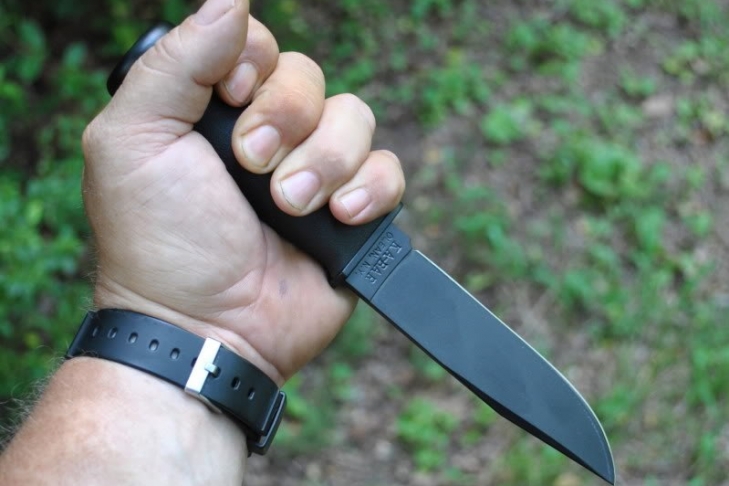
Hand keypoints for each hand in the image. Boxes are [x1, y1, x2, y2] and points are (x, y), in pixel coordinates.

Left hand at [81, 0, 404, 385]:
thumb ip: (177, 61)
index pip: (258, 46)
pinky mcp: (355, 213)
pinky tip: (340, 217)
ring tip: (289, 206)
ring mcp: (315, 173)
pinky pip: (389, 171)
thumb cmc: (159, 241)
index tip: (232, 99)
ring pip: (356, 119)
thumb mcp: (133, 139)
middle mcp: (269, 135)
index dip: (254, 63)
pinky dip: (369, 189)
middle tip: (251, 167)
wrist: (205, 329)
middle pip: (310, 78)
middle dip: (285, 120)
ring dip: (323, 161)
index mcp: (215, 111)